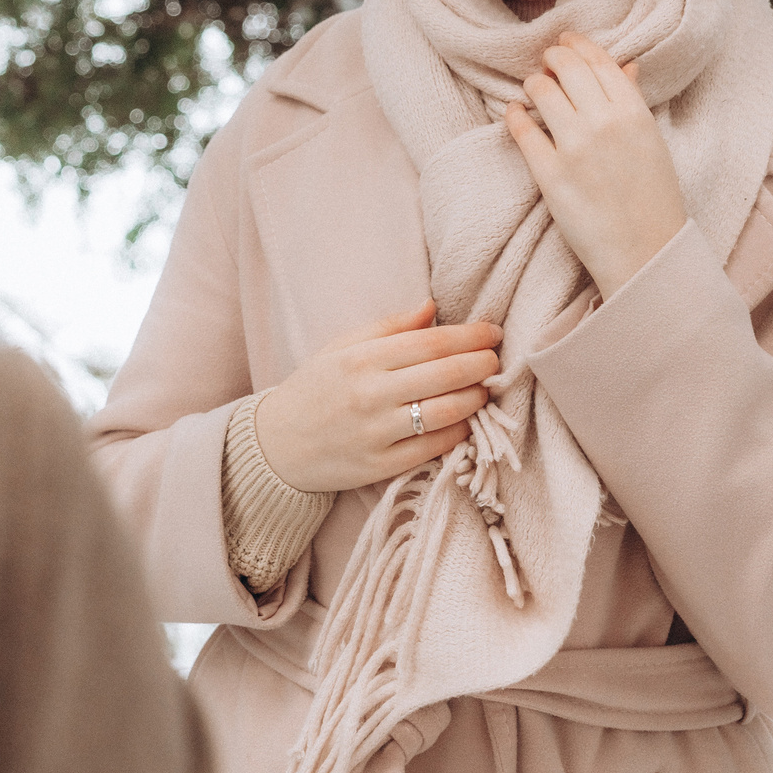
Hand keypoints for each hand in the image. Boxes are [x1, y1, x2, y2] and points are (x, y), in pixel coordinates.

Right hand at [253, 301, 502, 492]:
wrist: (276, 446)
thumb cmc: (312, 389)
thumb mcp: (340, 347)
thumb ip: (388, 327)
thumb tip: (432, 307)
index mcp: (361, 359)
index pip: (430, 342)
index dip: (469, 336)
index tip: (492, 332)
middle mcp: (370, 394)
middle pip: (444, 374)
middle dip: (481, 364)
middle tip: (496, 359)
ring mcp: (376, 433)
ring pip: (445, 411)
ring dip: (475, 398)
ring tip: (485, 389)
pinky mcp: (380, 466)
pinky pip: (432, 448)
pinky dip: (457, 432)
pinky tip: (465, 420)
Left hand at [503, 30, 688, 299]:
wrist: (645, 250)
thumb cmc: (653, 197)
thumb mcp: (652, 142)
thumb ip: (634, 101)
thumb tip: (625, 65)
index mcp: (634, 113)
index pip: (600, 62)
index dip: (579, 46)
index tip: (566, 41)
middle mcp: (604, 122)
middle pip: (567, 69)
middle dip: (553, 58)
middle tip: (547, 61)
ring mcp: (575, 147)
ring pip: (542, 92)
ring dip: (534, 84)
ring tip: (534, 89)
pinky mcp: (550, 174)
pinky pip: (522, 130)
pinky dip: (514, 115)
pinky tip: (514, 112)